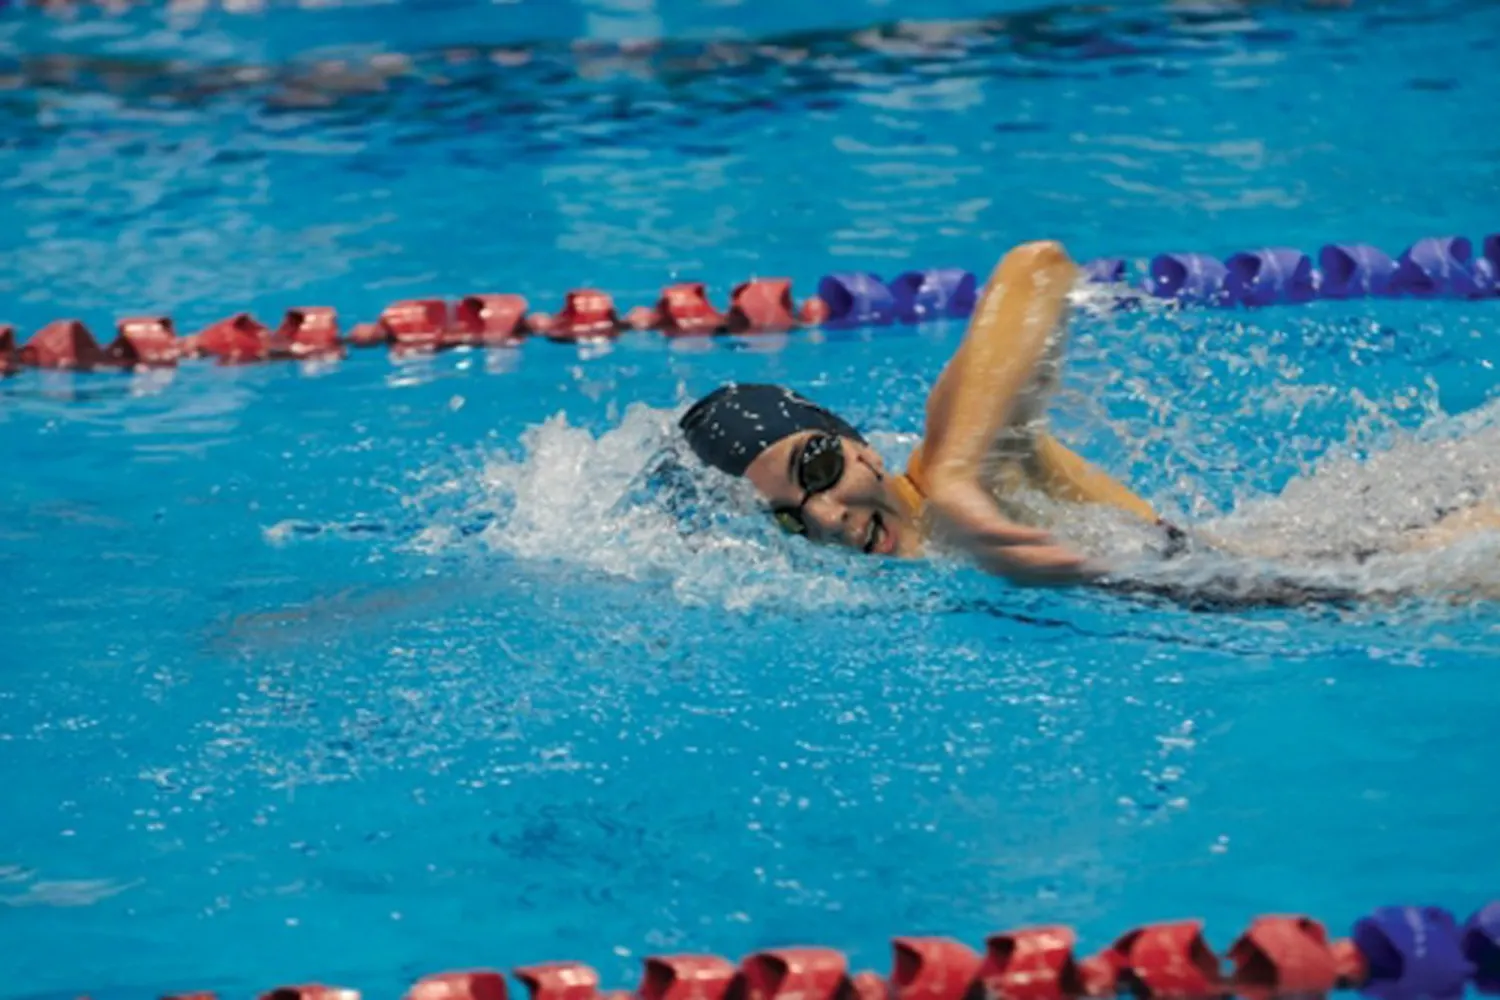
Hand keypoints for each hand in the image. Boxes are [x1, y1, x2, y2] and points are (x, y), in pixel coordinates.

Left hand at [927, 478, 1100, 584]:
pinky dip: (1022, 537)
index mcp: (1003, 561)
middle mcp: (991, 559)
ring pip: (1017, 559)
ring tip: (1075, 557)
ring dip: (1046, 560)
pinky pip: (1000, 534)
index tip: (1098, 572)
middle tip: (1090, 568)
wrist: (947, 482)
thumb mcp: (1013, 523)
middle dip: (1060, 572)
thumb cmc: (982, 506)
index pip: (1038, 576)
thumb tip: (1077, 532)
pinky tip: (1047, 535)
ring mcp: (982, 543)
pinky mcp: (973, 522)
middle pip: (1029, 573)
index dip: (1066, 577)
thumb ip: (1037, 533)